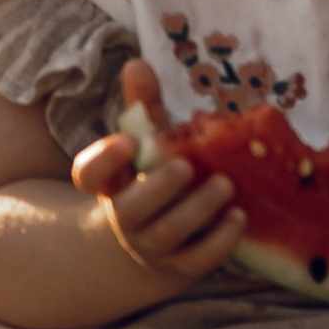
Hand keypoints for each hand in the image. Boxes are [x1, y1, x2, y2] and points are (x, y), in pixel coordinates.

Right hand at [70, 64, 244, 288]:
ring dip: (198, 208)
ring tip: (225, 184)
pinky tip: (239, 216)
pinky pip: (199, 260)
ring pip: (169, 234)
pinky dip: (221, 240)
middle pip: (130, 210)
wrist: (162, 244)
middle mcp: (127, 216)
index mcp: (113, 184)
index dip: (103, 160)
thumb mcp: (148, 145)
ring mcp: (154, 246)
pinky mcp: (184, 265)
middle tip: (185, 166)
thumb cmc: (155, 179)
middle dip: (158, 188)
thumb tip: (137, 63)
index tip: (127, 141)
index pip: (89, 175)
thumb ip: (144, 106)